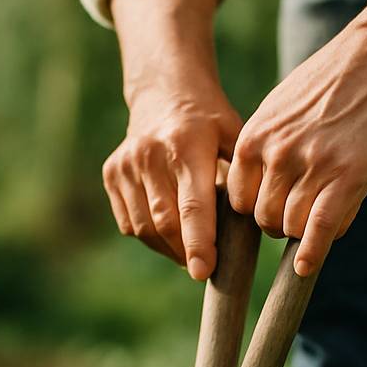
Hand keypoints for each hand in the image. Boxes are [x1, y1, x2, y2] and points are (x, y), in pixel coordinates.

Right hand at [106, 0, 237, 279]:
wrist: (165, 93)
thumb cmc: (211, 124)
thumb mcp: (235, 139)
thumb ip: (243, 179)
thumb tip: (255, 226)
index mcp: (187, 144)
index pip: (192, 205)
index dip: (199, 243)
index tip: (203, 272)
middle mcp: (150, 153)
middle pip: (165, 222)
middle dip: (185, 252)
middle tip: (203, 268)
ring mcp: (126, 164)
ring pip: (144, 227)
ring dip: (168, 248)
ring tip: (189, 252)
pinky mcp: (111, 173)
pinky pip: (129, 223)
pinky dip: (151, 237)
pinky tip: (170, 233)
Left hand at [226, 23, 366, 276]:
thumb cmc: (327, 85)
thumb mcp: (278, 109)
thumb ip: (263, 148)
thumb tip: (256, 189)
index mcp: (254, 139)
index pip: (238, 200)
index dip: (254, 211)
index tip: (271, 209)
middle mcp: (277, 156)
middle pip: (263, 218)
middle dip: (278, 225)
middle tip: (295, 219)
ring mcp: (312, 168)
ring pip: (292, 227)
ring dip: (301, 234)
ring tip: (317, 222)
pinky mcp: (346, 178)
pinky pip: (319, 229)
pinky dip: (312, 253)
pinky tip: (307, 267)